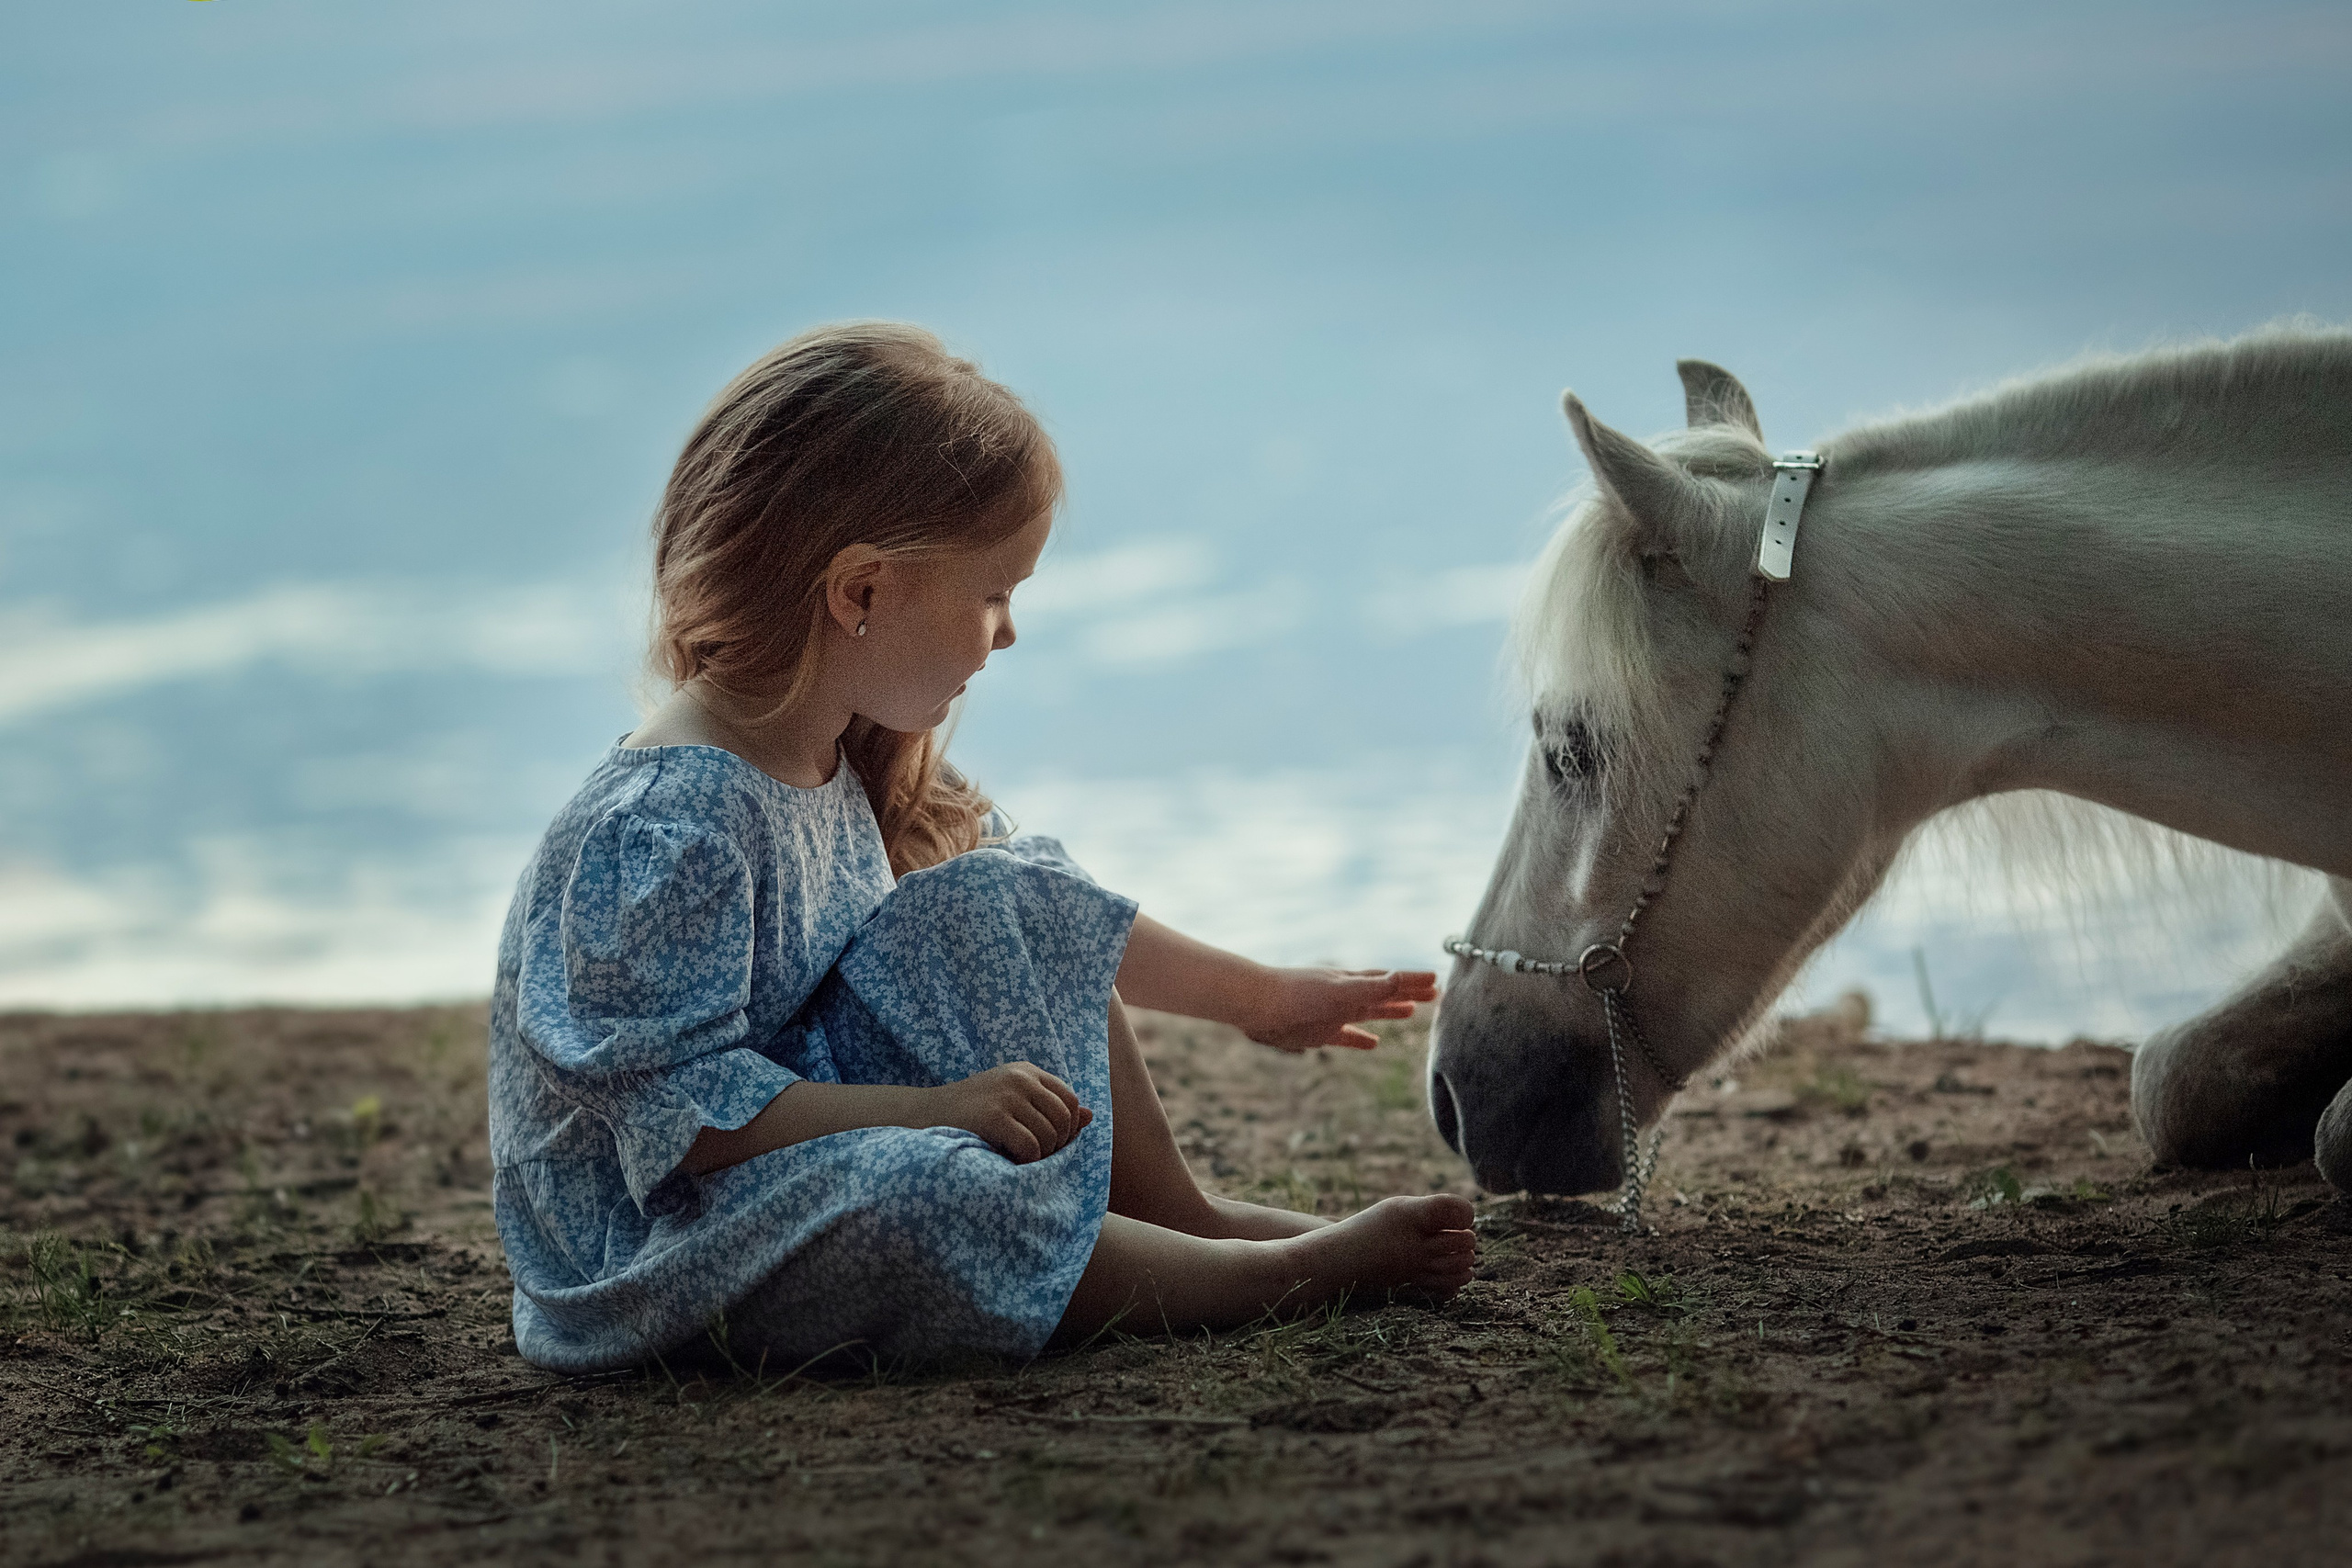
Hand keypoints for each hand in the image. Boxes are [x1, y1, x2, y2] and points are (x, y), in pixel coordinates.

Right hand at [929, 1062, 1091, 1162]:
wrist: (925, 1114)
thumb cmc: (972, 1114)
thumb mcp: (1013, 1103)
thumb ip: (1049, 1108)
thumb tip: (1090, 1116)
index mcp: (1027, 1071)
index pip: (1070, 1099)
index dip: (1067, 1126)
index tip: (1050, 1142)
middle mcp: (1020, 1078)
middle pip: (1064, 1119)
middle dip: (1056, 1144)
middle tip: (1035, 1156)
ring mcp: (1007, 1095)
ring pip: (1049, 1136)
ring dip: (1039, 1156)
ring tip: (1019, 1157)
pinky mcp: (994, 1116)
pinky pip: (1031, 1147)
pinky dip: (1026, 1161)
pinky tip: (1010, 1160)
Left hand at [1242, 968, 1438, 1052]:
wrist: (1258, 1005)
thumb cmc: (1300, 994)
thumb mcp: (1343, 990)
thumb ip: (1374, 987)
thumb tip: (1404, 977)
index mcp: (1355, 982)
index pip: (1392, 980)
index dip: (1414, 981)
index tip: (1438, 981)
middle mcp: (1347, 995)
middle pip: (1385, 994)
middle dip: (1408, 994)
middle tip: (1435, 996)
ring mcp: (1334, 1013)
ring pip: (1369, 1012)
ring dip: (1389, 1011)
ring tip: (1410, 1011)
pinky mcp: (1320, 1032)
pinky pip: (1347, 1037)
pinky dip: (1361, 1039)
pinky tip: (1373, 1044)